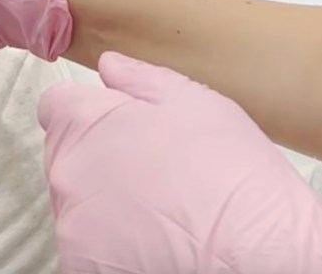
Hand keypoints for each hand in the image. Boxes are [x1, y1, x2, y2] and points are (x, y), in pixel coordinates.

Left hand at [39, 53, 321, 273]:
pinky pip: (87, 251)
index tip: (119, 131)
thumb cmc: (234, 177)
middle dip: (99, 161)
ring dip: (104, 208)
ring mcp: (72, 227)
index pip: (57, 107)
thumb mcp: (196, 103)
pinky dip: (111, 251)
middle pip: (67, 157)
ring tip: (161, 216)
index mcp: (83, 124)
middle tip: (154, 176)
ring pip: (77, 207)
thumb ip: (140, 79)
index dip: (90, 115)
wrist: (265, 256)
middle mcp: (66, 174)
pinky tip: (154, 249)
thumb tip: (108, 67)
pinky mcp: (82, 267)